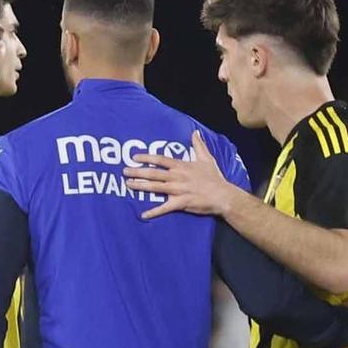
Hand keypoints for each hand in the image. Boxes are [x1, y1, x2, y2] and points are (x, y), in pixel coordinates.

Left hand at [126, 132, 246, 219]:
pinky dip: (154, 212)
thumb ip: (198, 145)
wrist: (223, 196)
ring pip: (155, 188)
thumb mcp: (207, 158)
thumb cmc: (214, 177)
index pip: (160, 160)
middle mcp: (177, 177)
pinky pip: (165, 208)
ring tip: (128, 185)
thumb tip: (195, 132)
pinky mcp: (181, 203)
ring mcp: (178, 190)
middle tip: (124, 171)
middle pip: (154, 173)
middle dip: (138, 172)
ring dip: (141, 186)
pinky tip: (143, 215)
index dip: (147, 158)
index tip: (135, 157)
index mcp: (181, 166)